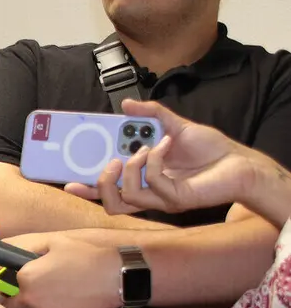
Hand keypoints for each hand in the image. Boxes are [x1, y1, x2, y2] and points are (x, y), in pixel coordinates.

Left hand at [0, 232, 120, 307]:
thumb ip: (25, 250)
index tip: (24, 282)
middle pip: (13, 305)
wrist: (114, 277)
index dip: (15, 283)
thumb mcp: (52, 243)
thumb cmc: (84, 256)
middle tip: (39, 295)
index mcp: (25, 276)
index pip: (5, 284)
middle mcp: (29, 298)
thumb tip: (4, 254)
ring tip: (56, 300)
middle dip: (19, 301)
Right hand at [65, 100, 257, 214]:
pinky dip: (155, 159)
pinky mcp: (176, 200)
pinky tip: (166, 144)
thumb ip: (151, 115)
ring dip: (130, 169)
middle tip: (109, 161)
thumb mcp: (175, 125)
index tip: (68, 180)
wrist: (240, 161)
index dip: (86, 189)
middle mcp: (150, 194)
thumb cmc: (210, 149)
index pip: (108, 191)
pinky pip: (154, 183)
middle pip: (111, 204)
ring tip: (141, 149)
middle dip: (101, 183)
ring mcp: (162, 199)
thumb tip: (126, 104)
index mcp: (144, 180)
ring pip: (127, 198)